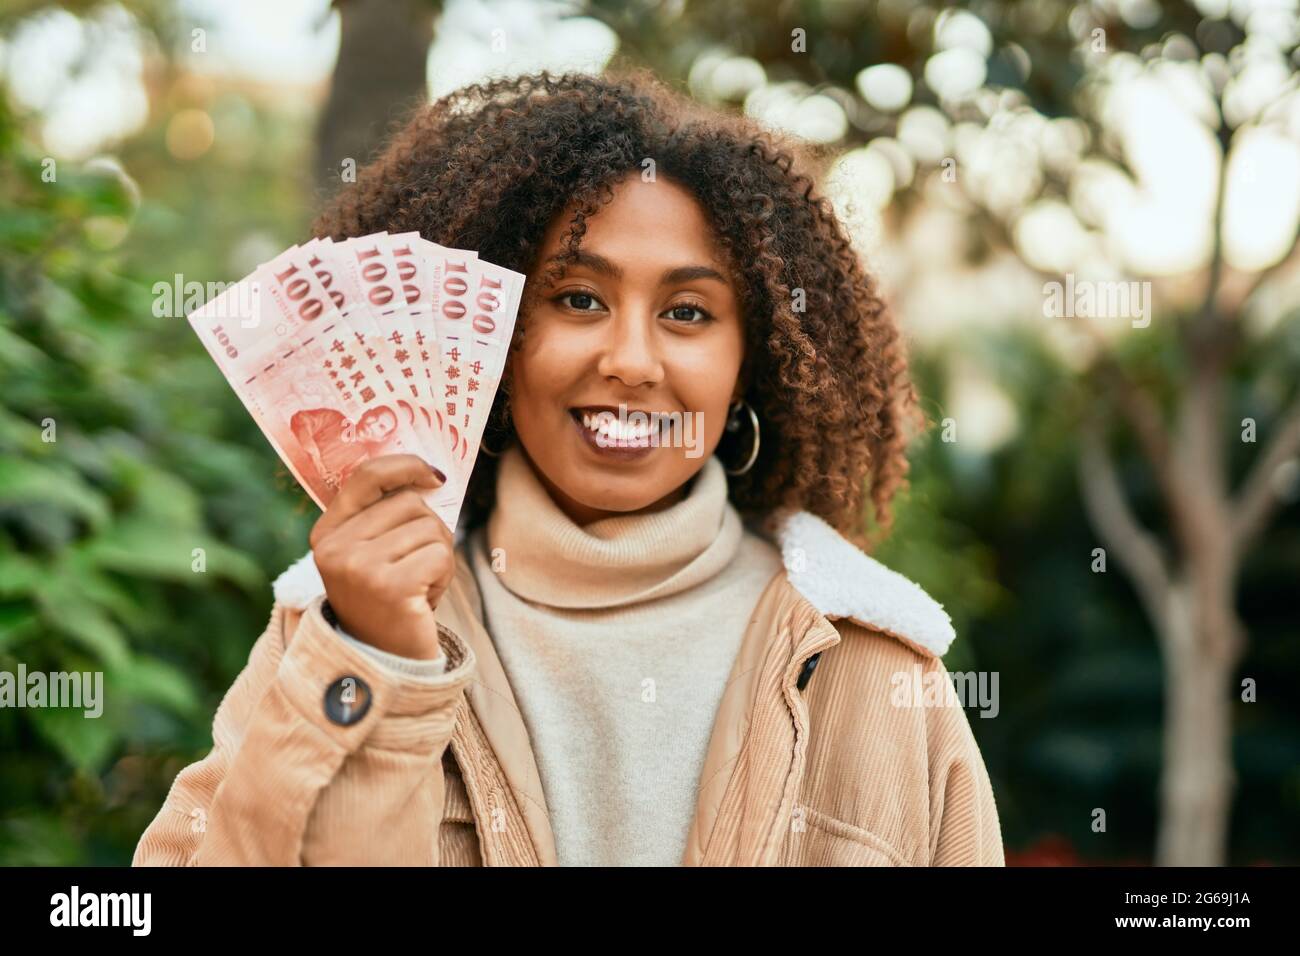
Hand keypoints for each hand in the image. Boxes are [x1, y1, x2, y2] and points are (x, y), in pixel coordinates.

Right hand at [308, 455, 452, 659]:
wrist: (383, 666)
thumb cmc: (386, 605)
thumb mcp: (371, 557)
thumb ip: (385, 518)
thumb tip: (430, 475)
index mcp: (326, 534)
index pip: (367, 476)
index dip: (405, 466)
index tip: (434, 475)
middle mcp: (335, 548)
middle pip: (411, 503)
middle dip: (430, 532)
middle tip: (417, 570)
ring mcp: (359, 566)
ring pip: (431, 528)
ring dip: (439, 558)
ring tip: (417, 588)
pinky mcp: (389, 586)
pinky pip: (441, 555)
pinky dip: (444, 576)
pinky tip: (423, 601)